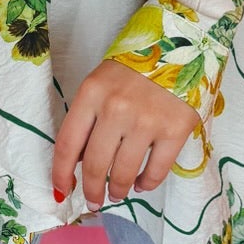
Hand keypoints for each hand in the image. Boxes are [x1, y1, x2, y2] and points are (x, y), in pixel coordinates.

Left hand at [51, 62, 201, 212]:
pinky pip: (157, 170)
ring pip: (125, 172)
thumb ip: (89, 116)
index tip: (62, 189)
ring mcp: (147, 121)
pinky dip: (147, 184)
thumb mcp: (102, 81)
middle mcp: (116, 108)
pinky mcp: (176, 130)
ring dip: (118, 190)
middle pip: (96, 164)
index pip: (68, 143)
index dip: (61, 173)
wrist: (182, 43)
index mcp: (92, 93)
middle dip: (92, 190)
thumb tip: (81, 161)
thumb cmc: (136, 63)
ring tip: (117, 194)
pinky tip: (142, 184)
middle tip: (93, 200)